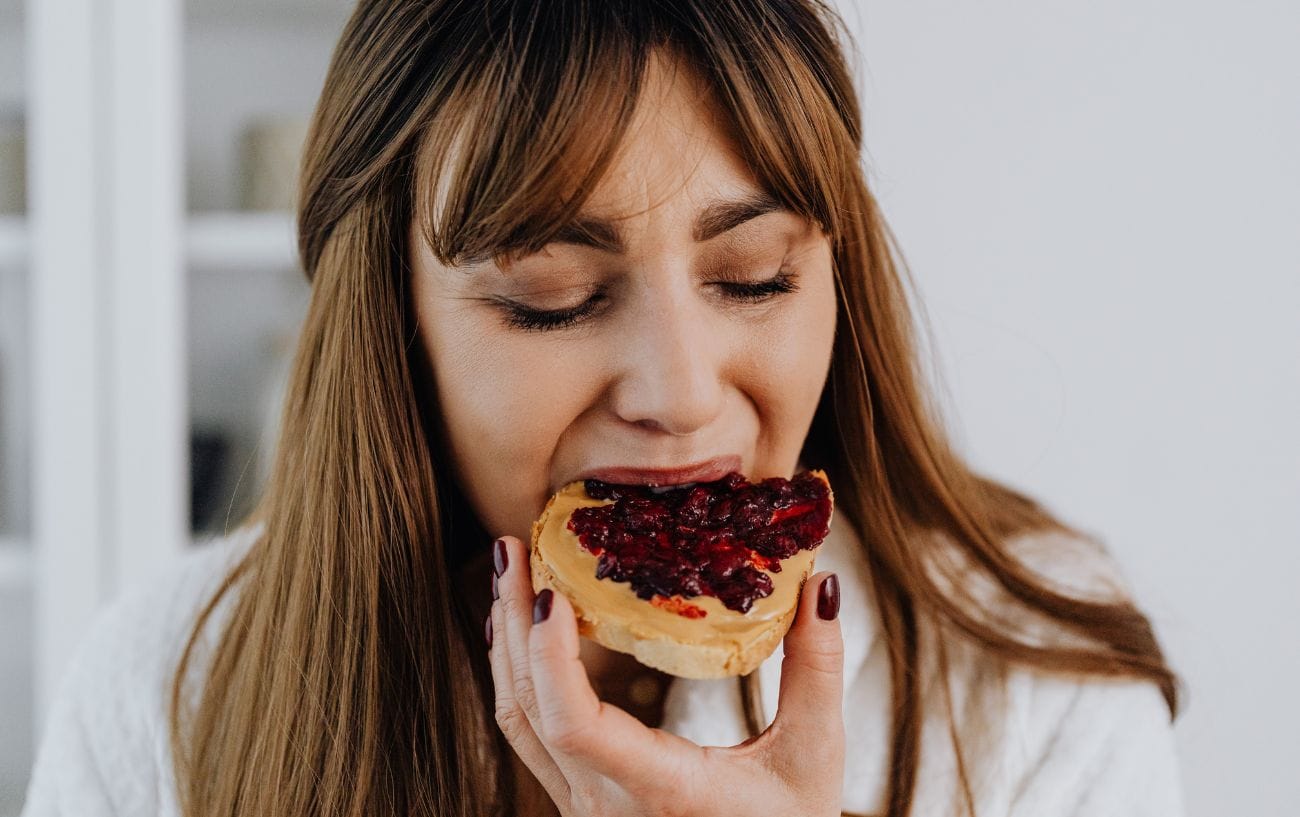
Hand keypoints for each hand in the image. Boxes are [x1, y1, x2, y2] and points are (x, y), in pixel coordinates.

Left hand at [485, 535, 845, 816]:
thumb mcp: (812, 758)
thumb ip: (817, 671)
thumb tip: (822, 586)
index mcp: (656, 790)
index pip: (573, 724)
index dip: (549, 657)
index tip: (549, 594)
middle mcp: (602, 802)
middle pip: (527, 708)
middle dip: (512, 622)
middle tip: (512, 548)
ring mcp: (583, 804)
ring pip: (518, 721)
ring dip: (507, 644)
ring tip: (509, 574)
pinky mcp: (582, 797)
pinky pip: (530, 733)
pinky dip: (521, 675)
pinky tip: (524, 633)